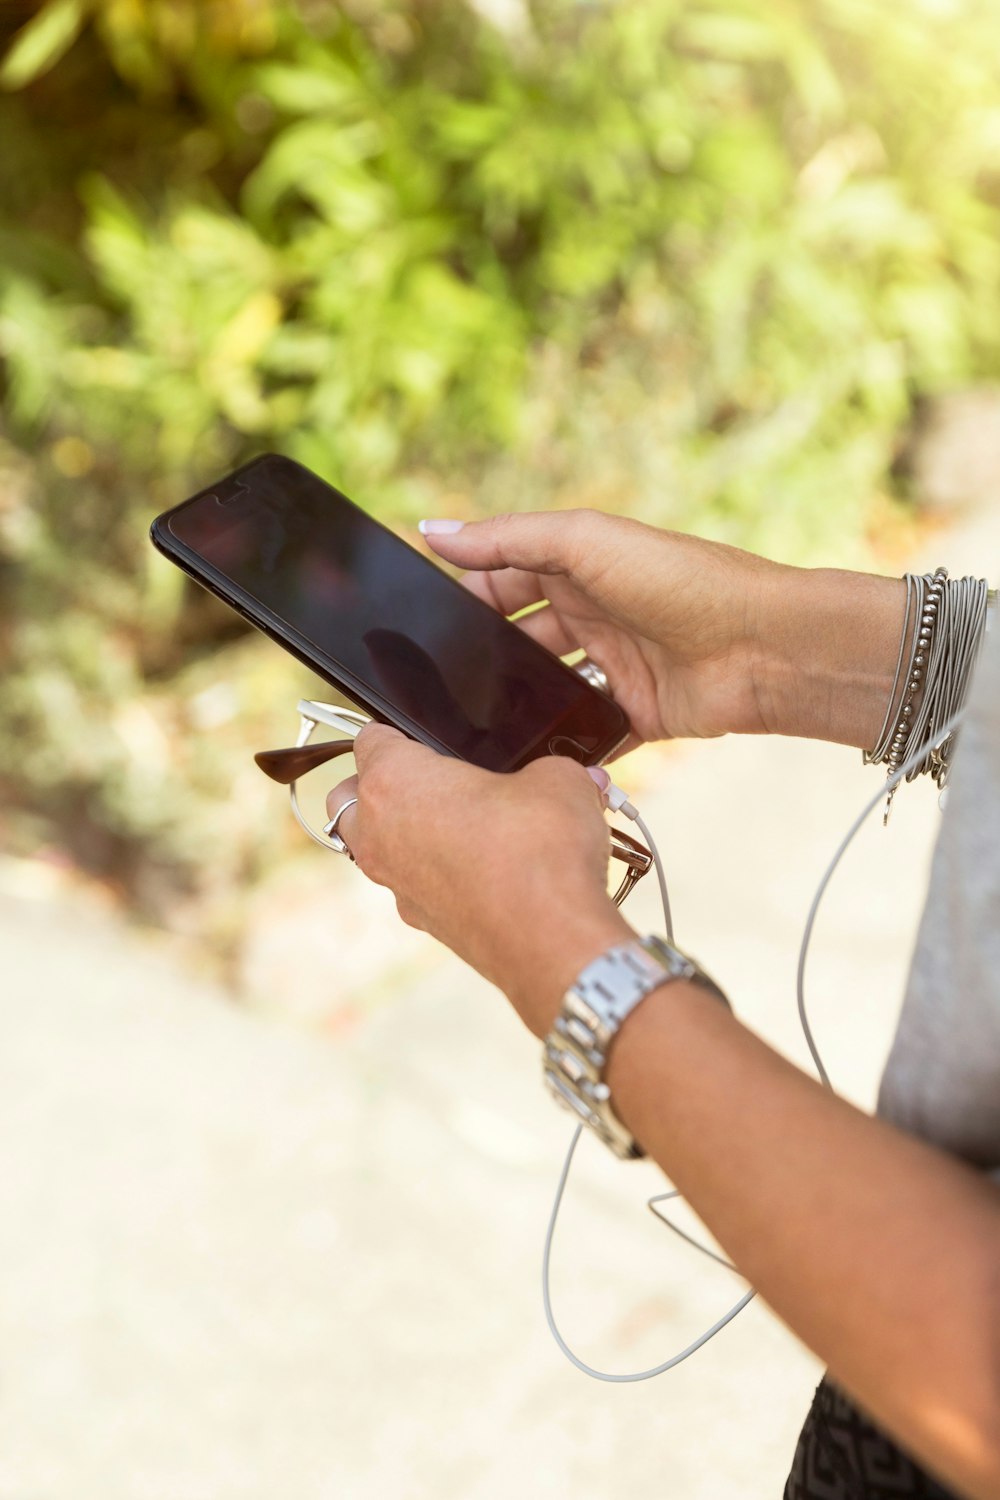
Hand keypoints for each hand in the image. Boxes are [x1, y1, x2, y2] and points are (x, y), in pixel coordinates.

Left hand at [326, 723, 631, 1035]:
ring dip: (402, 832)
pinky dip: (435, 873)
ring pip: (372, 846)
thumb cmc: (540, 850)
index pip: (370, 739)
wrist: (552, 939)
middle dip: (377, 783)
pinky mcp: (423, 921)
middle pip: (348, 797)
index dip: (399, 731)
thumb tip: (577, 776)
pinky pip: (411, 885)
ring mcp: (396, 884)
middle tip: (434, 778)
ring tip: (460, 823)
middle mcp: (379, 833)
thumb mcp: (558, 779)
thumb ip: (552, 767)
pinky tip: (484, 869)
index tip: (427, 735)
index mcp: (394, 781)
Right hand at [421, 512, 904, 749]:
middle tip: (443, 684)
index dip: (464, 597)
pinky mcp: (634, 714)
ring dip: (516, 705)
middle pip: (518, 638)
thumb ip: (508, 539)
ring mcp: (613, 666)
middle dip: (483, 657)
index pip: (502, 578)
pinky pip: (584, 736)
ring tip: (472, 727)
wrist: (764, 648)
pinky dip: (558, 747)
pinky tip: (522, 760)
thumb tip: (432, 530)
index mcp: (578, 565)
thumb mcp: (587, 542)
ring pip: (545, 691)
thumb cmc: (683, 580)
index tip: (420, 624)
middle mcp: (593, 613)